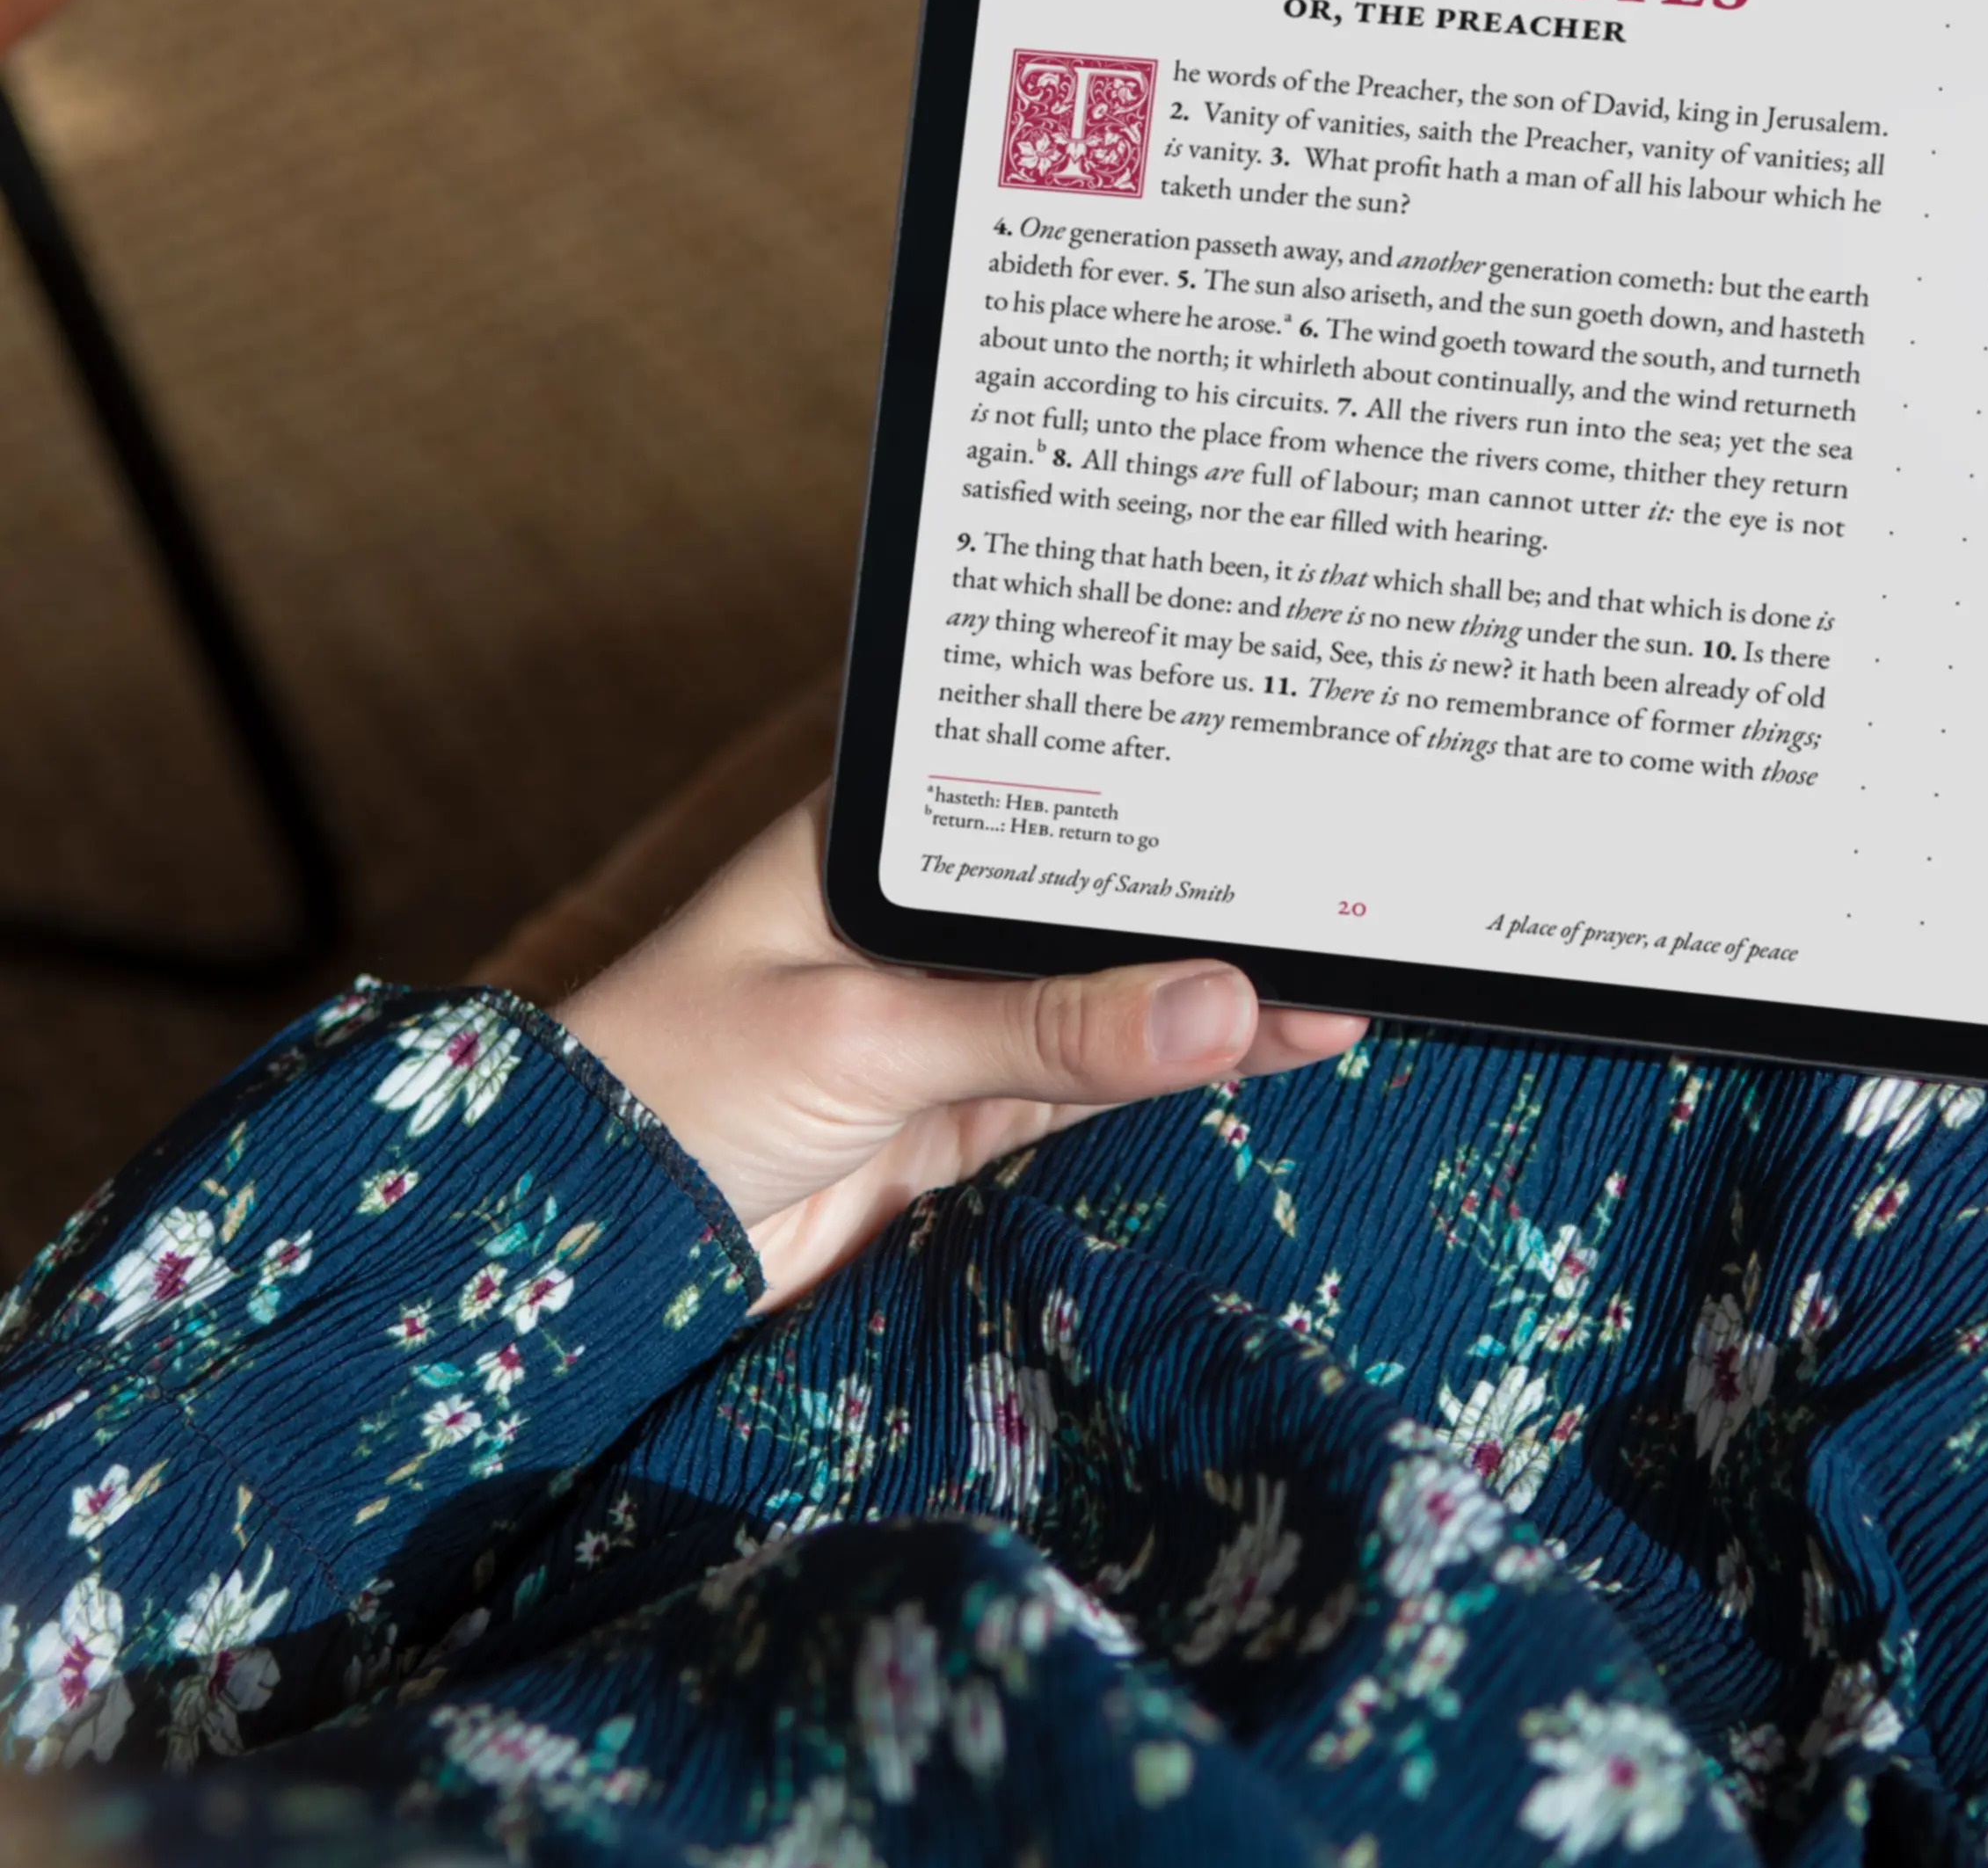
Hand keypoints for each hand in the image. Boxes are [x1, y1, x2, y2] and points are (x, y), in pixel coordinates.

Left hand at [552, 789, 1365, 1311]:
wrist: (573, 1257)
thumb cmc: (660, 1088)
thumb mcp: (865, 1038)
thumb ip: (1048, 1029)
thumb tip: (1224, 1008)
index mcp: (883, 833)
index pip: (1055, 787)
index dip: (1172, 786)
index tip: (1292, 790)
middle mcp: (927, 910)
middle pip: (1102, 892)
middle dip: (1219, 892)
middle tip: (1357, 881)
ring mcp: (953, 1009)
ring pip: (1119, 987)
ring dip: (1223, 987)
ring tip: (1352, 966)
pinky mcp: (969, 1105)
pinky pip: (1103, 1075)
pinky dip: (1187, 1066)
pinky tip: (1277, 1038)